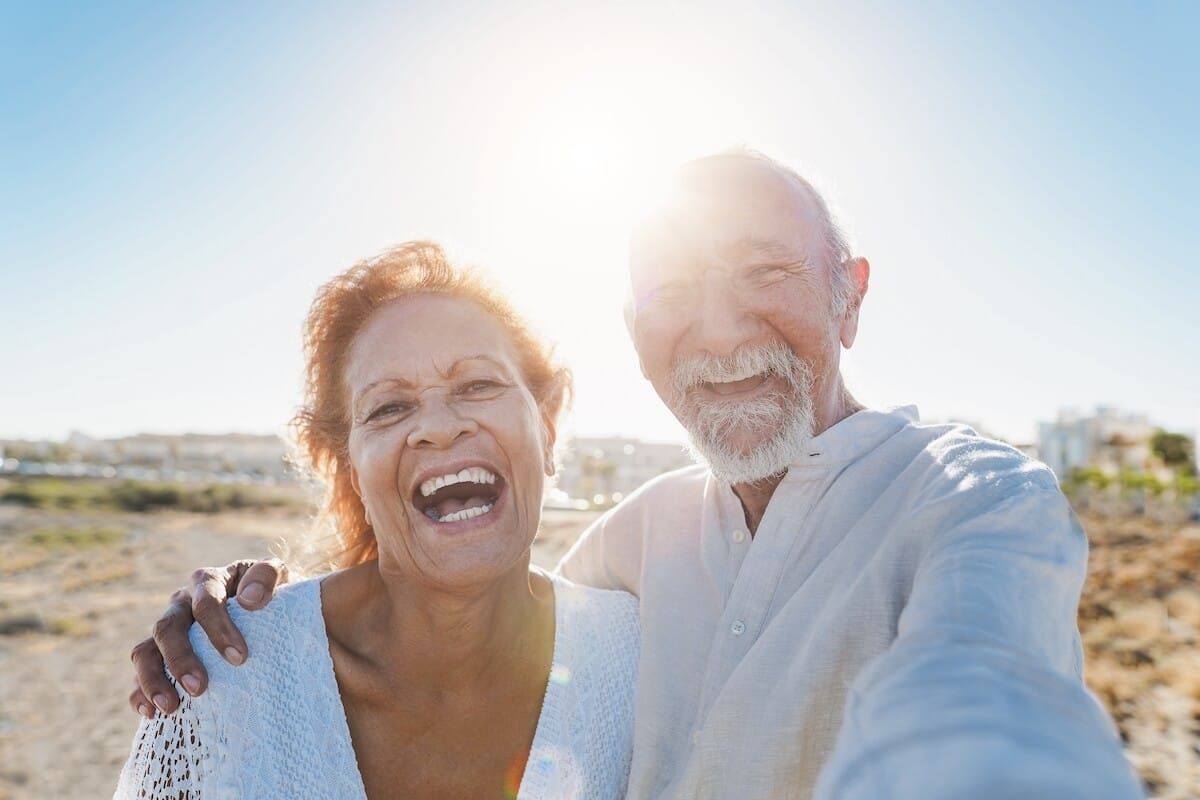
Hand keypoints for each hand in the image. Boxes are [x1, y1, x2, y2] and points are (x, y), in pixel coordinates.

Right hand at [128, 559, 288, 717]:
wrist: (265, 604)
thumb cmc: (269, 592)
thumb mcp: (276, 574)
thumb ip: (266, 575)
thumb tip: (250, 599)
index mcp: (208, 582)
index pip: (206, 602)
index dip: (219, 630)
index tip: (240, 658)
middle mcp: (181, 603)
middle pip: (167, 628)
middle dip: (180, 659)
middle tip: (199, 688)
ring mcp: (168, 630)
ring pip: (144, 651)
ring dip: (153, 680)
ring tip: (171, 707)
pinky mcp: (160, 653)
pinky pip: (141, 673)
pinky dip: (139, 692)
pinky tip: (152, 713)